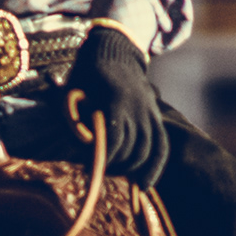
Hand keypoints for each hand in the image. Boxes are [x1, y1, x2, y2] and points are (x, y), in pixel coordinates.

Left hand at [59, 23, 169, 183]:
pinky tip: (144, 185)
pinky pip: (161, 145)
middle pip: (131, 149)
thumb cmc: (87, 71)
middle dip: (113, 165)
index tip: (88, 167)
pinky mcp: (155, 115)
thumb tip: (83, 142)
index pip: (115, 138)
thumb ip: (74, 115)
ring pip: (148, 150)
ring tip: (115, 173)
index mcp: (117, 98)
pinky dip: (154, 167)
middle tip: (97, 170)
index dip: (102, 158)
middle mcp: (139, 106)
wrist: (114, 49)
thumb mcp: (73, 88)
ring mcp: (150, 111)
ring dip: (131, 168)